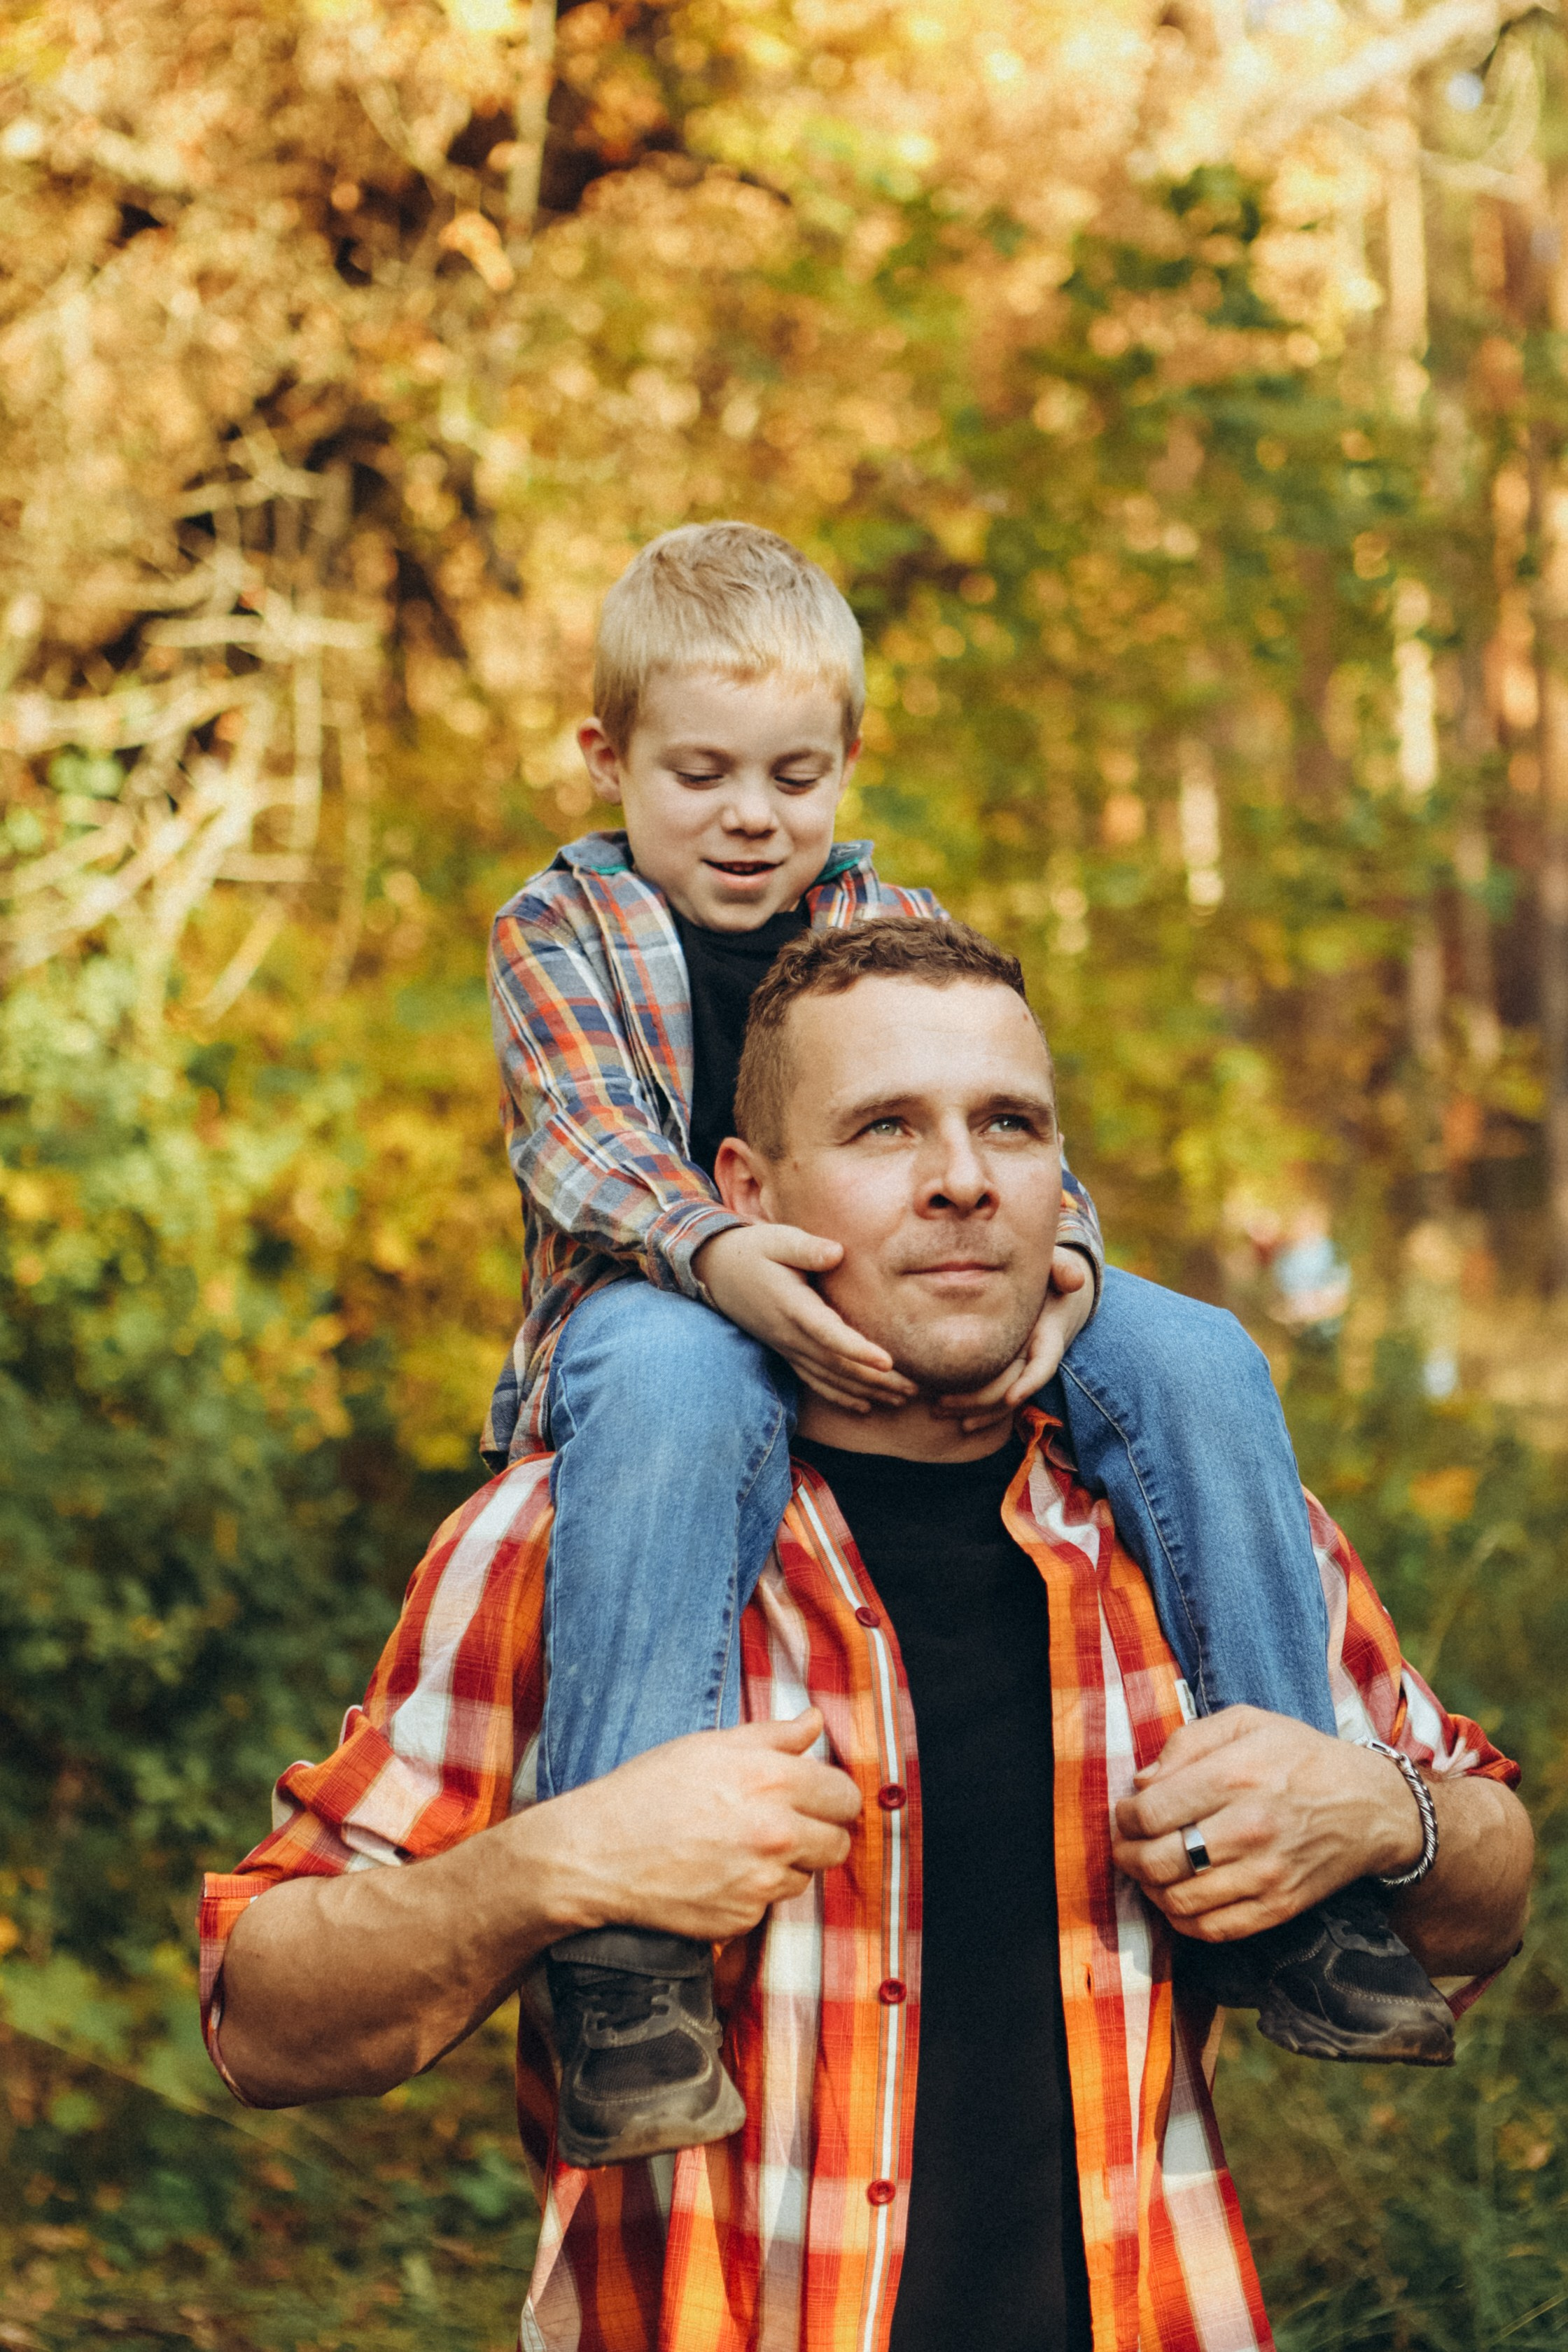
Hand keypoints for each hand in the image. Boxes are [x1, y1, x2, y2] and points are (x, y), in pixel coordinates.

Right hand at [550, 1711, 863, 1943]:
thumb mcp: (709, 1746)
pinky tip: (718, 1873)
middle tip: (782, 1825)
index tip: (815, 1798)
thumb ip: (773, 1736)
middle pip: (838, 1843)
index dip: (831, 1796)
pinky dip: (752, 1892)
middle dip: (818, 1833)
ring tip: (739, 1847)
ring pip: (806, 1876)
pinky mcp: (743, 1918)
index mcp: (772, 1780)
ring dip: (786, 1865)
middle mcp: (776, 1833)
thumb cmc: (648, 1790)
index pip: (845, 1796)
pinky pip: (769, 1905)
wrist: (598, 1853)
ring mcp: (761, 1881)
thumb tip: (816, 1720)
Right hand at [695, 1221, 916, 1412]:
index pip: (829, 1334)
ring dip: (867, 1391)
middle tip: (915, 1388)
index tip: (888, 1361)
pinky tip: (866, 1405)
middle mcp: (791, 1335)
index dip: (858, 1350)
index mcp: (793, 1307)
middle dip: (877, 1380)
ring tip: (902, 1399)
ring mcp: (788, 1348)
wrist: (716, 1271)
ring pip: (830, 1378)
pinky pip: (816, 1381)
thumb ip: (806, 1248)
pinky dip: (841, 1396)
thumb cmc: (753, 1250)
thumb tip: (837, 1253)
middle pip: (838, 1365)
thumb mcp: (777, 1239)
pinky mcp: (787, 1351)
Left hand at [935, 1245, 1094, 1433]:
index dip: (1030, 1383)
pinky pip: (993, 1396)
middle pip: (1012, 1388)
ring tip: (937, 1410)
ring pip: (1000, 1399)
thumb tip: (1074, 1280)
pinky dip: (972, 1408)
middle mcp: (1034, 1356)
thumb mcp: (1055, 1265)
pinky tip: (946, 1413)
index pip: (1045, 1365)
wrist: (1051, 1288)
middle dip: (982, 1401)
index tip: (1013, 1398)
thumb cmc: (1049, 1273)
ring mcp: (1020, 1366)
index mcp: (1050, 1335)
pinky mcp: (1006, 1369)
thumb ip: (1062, 1267)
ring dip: (971, 1409)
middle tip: (942, 1403)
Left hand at [1110, 1705, 1425, 1943]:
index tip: (1126, 1813)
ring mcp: (1265, 1874)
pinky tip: (1176, 1897)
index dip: (1125, 1817)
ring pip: (1179, 1901)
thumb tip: (1143, 1783)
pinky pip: (1213, 1929)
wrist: (1370, 1806)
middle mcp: (1248, 1828)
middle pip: (1159, 1861)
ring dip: (1149, 1889)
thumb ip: (1188, 1742)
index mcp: (1236, 1776)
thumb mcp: (1247, 1722)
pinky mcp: (1278, 1907)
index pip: (1152, 1812)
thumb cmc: (1301, 1757)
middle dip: (1127, 1856)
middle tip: (1126, 1846)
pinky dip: (1181, 1920)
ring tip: (1148, 1871)